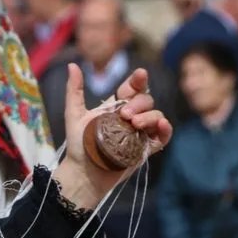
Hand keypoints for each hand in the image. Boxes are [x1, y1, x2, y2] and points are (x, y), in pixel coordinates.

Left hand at [53, 66, 172, 210]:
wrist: (84, 173)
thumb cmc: (79, 145)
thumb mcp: (74, 115)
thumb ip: (74, 91)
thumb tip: (72, 65)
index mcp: (116, 106)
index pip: (132, 88)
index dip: (138, 80)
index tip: (140, 75)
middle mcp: (131, 117)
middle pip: (146, 100)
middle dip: (139, 103)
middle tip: (125, 115)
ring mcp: (140, 132)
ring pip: (156, 115)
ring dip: (150, 116)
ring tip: (135, 124)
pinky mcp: (147, 148)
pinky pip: (163, 136)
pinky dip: (165, 129)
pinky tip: (162, 125)